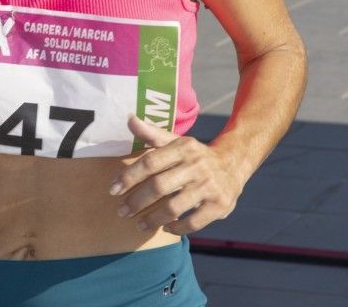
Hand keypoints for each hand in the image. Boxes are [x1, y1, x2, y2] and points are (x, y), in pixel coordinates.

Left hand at [108, 116, 244, 234]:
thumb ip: (152, 133)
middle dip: (137, 201)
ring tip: (140, 225)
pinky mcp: (219, 205)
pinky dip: (177, 227)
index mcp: (183, 147)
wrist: (234, 163)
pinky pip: (194, 222)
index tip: (113, 190)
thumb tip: (129, 119)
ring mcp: (209, 186)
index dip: (129, 176)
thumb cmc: (195, 155)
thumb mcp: (177, 141)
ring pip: (174, 207)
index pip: (150, 162)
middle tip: (122, 211)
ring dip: (153, 219)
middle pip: (159, 186)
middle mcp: (196, 165)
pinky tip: (166, 228)